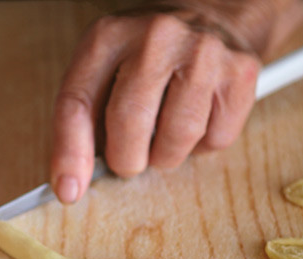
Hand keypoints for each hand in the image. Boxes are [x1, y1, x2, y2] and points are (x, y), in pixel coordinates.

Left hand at [50, 0, 300, 203]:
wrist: (208, 17)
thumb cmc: (143, 58)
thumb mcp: (100, 71)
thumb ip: (81, 123)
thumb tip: (72, 185)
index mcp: (108, 37)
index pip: (77, 103)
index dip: (70, 154)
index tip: (68, 190)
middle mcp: (156, 37)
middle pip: (129, 124)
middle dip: (125, 159)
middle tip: (128, 156)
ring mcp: (204, 51)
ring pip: (176, 140)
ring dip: (164, 155)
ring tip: (162, 131)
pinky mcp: (241, 72)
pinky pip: (215, 140)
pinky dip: (200, 146)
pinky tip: (193, 118)